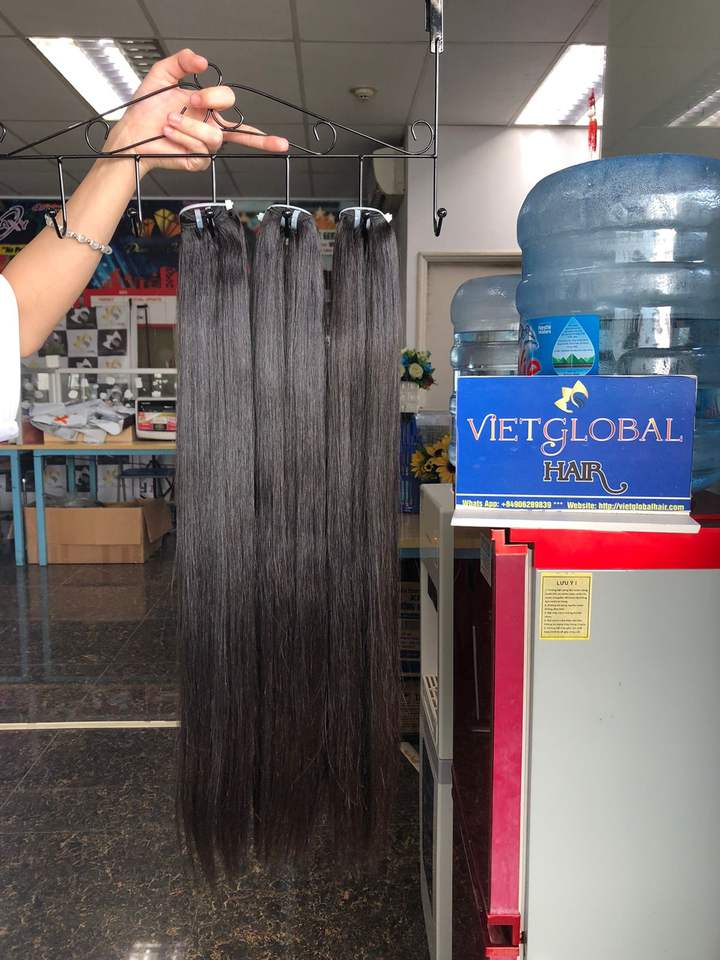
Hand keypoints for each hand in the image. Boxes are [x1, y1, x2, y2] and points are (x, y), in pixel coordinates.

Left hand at [103, 49, 288, 173]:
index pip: (227, 99)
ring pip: (214, 137)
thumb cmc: (145, 109)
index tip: (195, 95)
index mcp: (205, 106)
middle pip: (236, 124)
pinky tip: (169, 133)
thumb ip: (182, 61)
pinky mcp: (197, 161)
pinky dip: (182, 139)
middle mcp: (208, 126)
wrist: (132, 132)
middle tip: (192, 102)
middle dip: (213, 105)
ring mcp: (204, 145)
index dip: (216, 95)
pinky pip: (200, 151)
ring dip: (189, 126)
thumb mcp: (162, 75)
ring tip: (170, 121)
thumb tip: (201, 60)